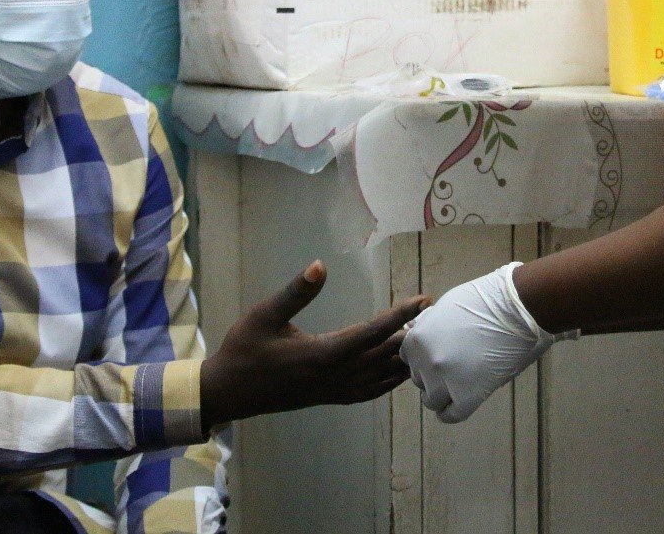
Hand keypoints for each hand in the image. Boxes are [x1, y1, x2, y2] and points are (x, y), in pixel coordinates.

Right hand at [200, 260, 429, 429]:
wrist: (228, 392)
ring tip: (425, 341)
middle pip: (384, 356)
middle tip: (434, 316)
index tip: (421, 301)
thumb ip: (295, 292)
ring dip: (403, 360)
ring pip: (380, 378)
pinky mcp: (328, 398)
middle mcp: (334, 376)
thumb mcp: (264, 315)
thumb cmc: (244, 350)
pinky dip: (388, 382)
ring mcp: (332, 391)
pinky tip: (398, 375)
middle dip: (410, 336)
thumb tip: (319, 264)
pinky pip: (368, 392)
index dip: (399, 316)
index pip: (371, 333)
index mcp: (322, 354)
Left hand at [401, 262, 576, 423]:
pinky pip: (451, 414)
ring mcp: (445, 379)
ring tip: (458, 388)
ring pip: (432, 401)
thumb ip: (428, 324)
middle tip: (454, 369)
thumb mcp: (446, 306)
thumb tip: (414, 330)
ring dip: (442, 396)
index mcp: (417, 338)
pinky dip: (453, 412)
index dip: (423, 358)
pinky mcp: (467, 395)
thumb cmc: (487, 300)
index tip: (439, 356)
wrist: (518, 306)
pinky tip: (463, 402)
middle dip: (432, 376)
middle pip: (419, 379)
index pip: (408, 359)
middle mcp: (425, 360)